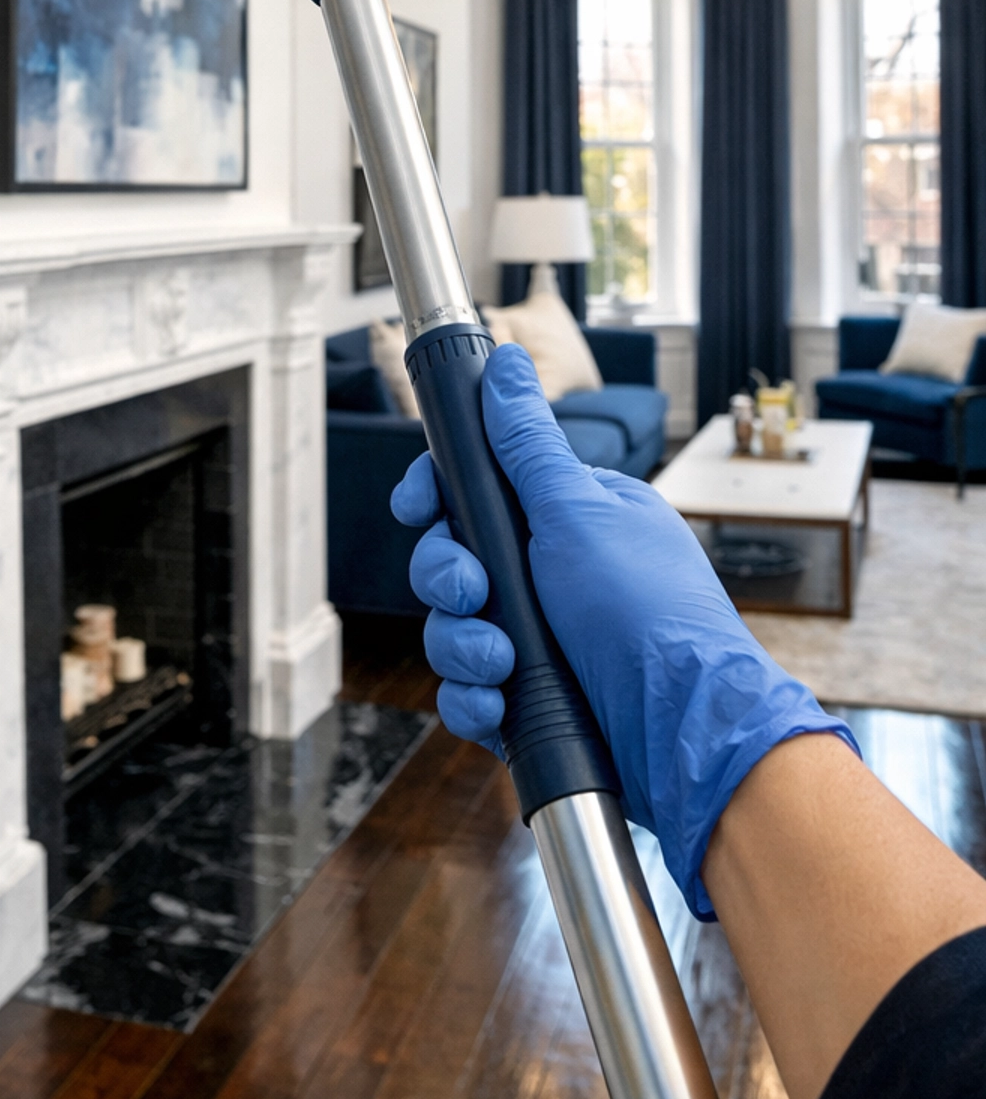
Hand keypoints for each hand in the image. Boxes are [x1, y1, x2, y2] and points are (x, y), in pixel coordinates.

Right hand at [390, 342, 857, 915]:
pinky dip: (475, 698)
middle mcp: (554, 575)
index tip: (417, 505)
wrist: (682, 734)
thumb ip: (525, 442)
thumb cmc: (646, 614)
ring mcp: (543, 641)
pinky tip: (497, 702)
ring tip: (499, 661)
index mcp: (570, 519)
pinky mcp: (532, 701)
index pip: (479, 491)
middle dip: (447, 576)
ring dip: (461, 644)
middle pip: (454, 558)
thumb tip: (504, 364)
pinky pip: (470, 690)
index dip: (437, 497)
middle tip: (471, 588)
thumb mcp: (577, 510)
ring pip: (454, 627)